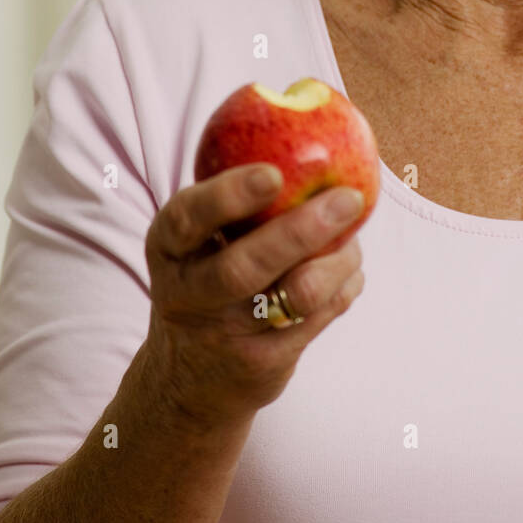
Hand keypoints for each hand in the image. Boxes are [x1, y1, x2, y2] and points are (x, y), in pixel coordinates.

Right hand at [143, 164, 365, 427]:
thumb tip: (312, 138)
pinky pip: (318, 319)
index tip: (273, 172)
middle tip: (349, 198)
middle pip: (243, 266)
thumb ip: (233, 200)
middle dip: (302, 230)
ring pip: (295, 295)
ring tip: (353, 242)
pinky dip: (343, 288)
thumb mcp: (193, 246)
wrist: (187, 385)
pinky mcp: (264, 364)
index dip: (228, 195)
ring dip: (338, 261)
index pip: (186, 218)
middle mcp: (189, 294)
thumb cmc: (205, 284)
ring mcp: (226, 334)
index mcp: (168, 250)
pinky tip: (348, 272)